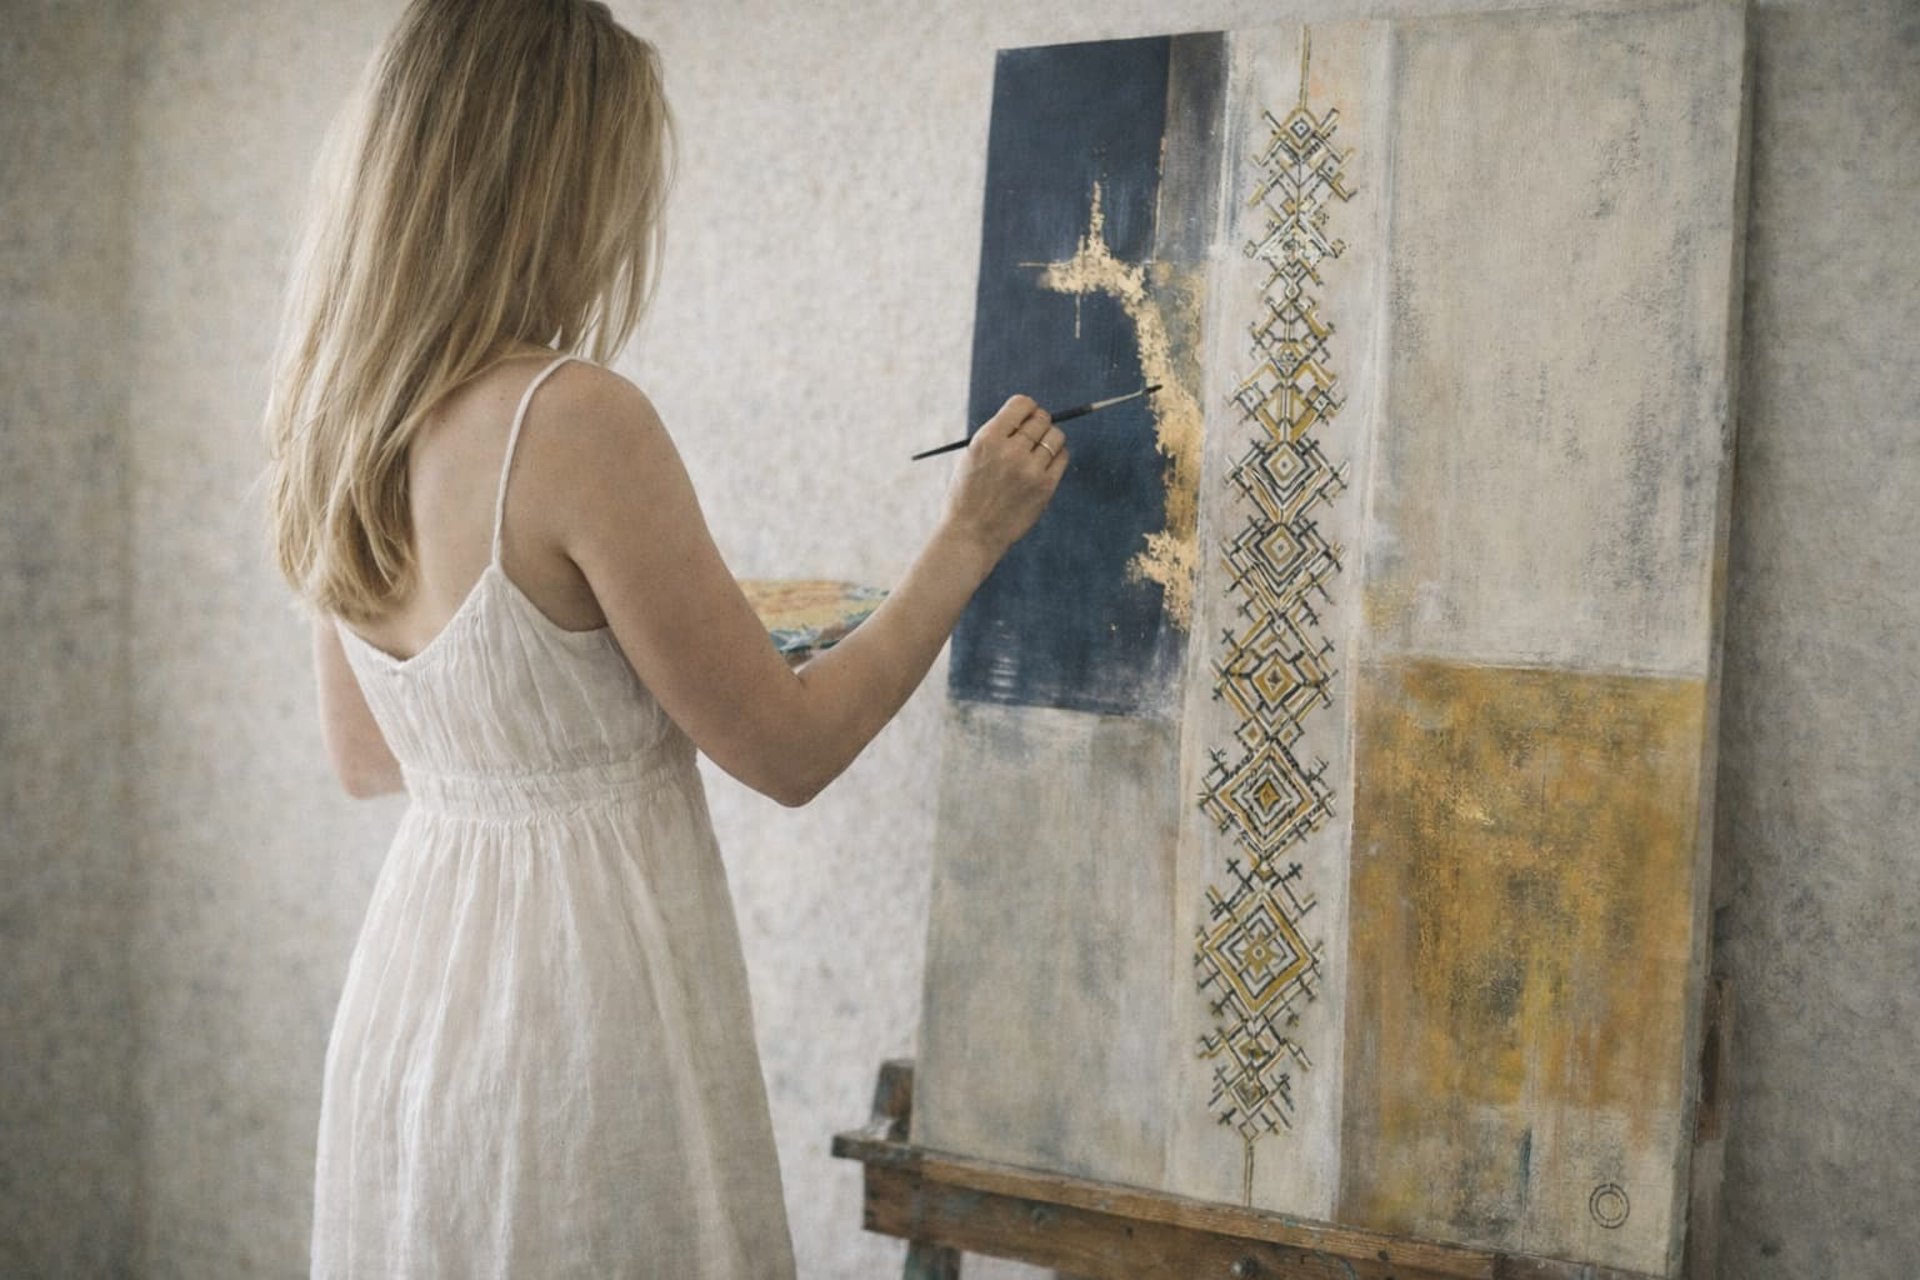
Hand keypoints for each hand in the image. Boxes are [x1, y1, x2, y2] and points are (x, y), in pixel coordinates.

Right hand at [939, 395, 1067, 559]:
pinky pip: (1062, 457)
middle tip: (1032, 435)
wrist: (971, 534)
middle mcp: (1010, 451)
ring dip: (1050, 439)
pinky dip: (1056, 456)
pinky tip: (1043, 465)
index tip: (1025, 416)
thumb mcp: (972, 457)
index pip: (1021, 404)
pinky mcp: (1045, 486)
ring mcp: (1030, 469)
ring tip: (1037, 452)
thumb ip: (997, 436)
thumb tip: (1029, 417)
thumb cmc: (967, 495)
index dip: (1027, 408)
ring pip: (1056, 436)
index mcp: (988, 439)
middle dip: (1038, 423)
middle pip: (1041, 419)